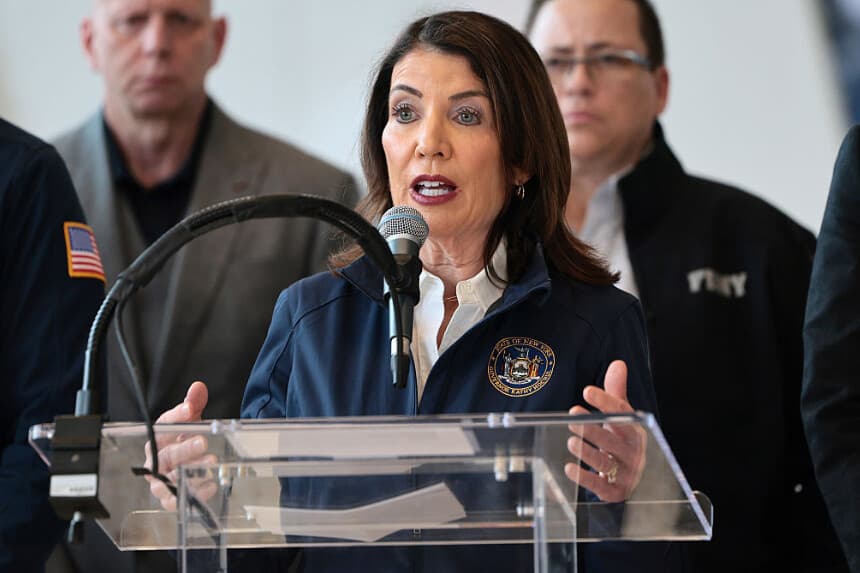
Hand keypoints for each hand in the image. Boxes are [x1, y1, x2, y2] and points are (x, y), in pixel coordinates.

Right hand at [144, 381, 217, 510]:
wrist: (186, 459)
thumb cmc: (184, 439)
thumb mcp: (191, 420)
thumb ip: (193, 404)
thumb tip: (197, 387)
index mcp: (158, 438)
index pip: (162, 425)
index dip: (176, 416)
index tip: (190, 409)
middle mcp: (156, 460)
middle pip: (167, 454)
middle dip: (185, 448)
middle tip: (203, 441)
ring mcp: (161, 480)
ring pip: (170, 479)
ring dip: (191, 472)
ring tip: (211, 462)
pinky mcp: (169, 498)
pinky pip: (176, 500)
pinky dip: (192, 494)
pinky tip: (210, 485)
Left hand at [564, 360, 646, 501]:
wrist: (636, 479)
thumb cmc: (623, 442)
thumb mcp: (622, 418)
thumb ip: (616, 393)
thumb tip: (618, 364)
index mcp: (636, 431)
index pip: (623, 414)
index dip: (605, 402)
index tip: (587, 391)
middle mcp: (633, 453)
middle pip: (614, 440)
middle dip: (594, 429)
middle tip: (573, 418)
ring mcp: (626, 474)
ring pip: (606, 463)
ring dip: (588, 452)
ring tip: (571, 441)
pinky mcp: (615, 492)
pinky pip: (601, 486)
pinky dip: (585, 478)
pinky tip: (569, 468)